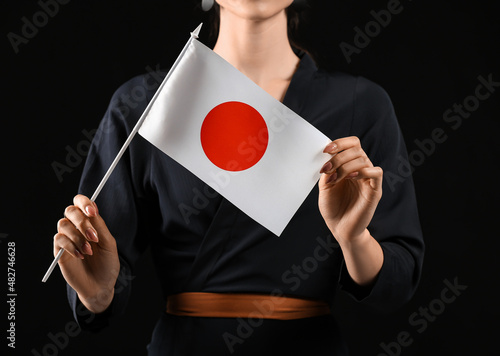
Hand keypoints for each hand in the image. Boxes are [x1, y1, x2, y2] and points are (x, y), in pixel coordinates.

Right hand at [54, 194, 119, 312]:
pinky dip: (71, 246)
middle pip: (70, 211)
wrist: (101, 285)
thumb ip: (100, 227)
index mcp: (90, 222)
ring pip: (62, 224)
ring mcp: (67, 238)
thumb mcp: (109, 244)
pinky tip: (81, 256)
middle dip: (82, 222)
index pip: (81, 203)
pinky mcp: (59, 251)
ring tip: (89, 251)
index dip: (84, 202)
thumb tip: (92, 210)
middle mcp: (76, 227)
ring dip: (77, 237)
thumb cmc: (107, 264)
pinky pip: (58, 239)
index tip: (92, 211)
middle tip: (93, 237)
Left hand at [318, 137, 382, 243]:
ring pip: (363, 159)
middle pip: (356, 149)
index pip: (352, 144)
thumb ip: (328, 170)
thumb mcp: (324, 186)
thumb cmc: (333, 208)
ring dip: (345, 166)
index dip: (340, 143)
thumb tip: (327, 156)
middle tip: (327, 169)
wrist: (339, 228)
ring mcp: (368, 179)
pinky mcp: (375, 190)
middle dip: (339, 157)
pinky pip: (376, 172)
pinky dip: (363, 171)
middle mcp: (360, 169)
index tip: (326, 150)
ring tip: (334, 178)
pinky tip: (350, 178)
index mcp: (349, 165)